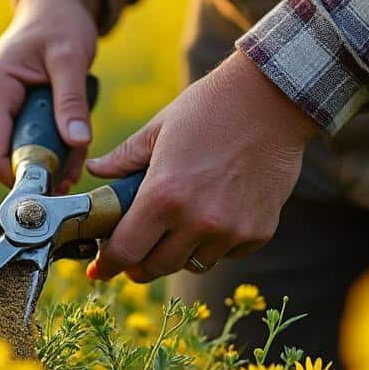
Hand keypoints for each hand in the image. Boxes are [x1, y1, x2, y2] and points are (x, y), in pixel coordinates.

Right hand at [0, 0, 100, 191]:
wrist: (52, 8)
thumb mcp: (71, 59)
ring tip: (78, 149)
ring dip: (50, 157)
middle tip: (77, 169)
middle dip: (43, 167)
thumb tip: (77, 142)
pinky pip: (24, 139)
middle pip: (7, 156)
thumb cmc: (60, 26)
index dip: (20, 178)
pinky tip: (71, 143)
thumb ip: (72, 101)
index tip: (54, 188)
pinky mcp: (5, 110)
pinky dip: (49, 145)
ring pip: (18, 151)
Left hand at [85, 51, 318, 282]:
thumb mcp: (158, 129)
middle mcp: (197, 221)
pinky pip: (227, 254)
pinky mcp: (259, 232)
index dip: (108, 264)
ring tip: (178, 227)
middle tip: (135, 254)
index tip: (100, 269)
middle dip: (139, 264)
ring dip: (179, 253)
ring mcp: (231, 230)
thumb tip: (95, 170)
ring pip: (193, 264)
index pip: (125, 252)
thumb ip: (123, 159)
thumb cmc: (209, 109)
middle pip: (156, 267)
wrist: (272, 101)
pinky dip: (215, 244)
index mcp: (163, 195)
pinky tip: (216, 215)